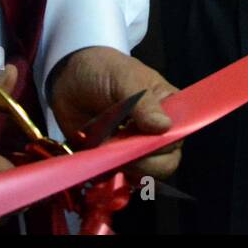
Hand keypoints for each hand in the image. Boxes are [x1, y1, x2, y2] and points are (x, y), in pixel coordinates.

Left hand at [48, 46, 181, 180]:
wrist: (69, 75)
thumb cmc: (104, 70)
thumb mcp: (126, 78)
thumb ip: (145, 103)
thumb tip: (164, 127)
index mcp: (168, 109)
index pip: (178, 138)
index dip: (164, 146)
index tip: (142, 140)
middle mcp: (156, 132)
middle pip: (164, 163)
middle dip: (143, 162)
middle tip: (118, 148)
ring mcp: (133, 148)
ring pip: (142, 175)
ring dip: (124, 169)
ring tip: (105, 148)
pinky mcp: (112, 158)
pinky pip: (117, 177)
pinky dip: (107, 173)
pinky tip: (97, 156)